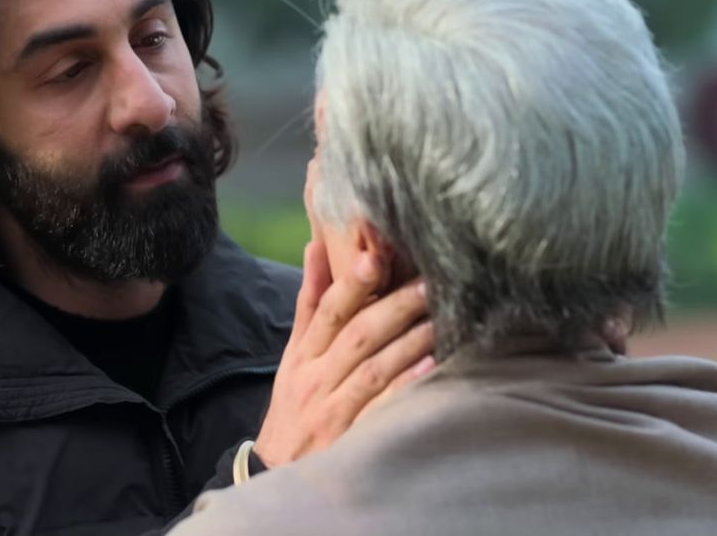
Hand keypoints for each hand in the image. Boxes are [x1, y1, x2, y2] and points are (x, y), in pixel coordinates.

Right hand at [254, 240, 434, 467]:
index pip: (328, 311)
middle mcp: (317, 379)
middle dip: (394, 306)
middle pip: (356, 336)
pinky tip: (429, 368)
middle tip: (429, 282)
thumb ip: (310, 303)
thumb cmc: (294, 406)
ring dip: (408, 342)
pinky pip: (380, 409)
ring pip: (373, 369)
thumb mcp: (294, 355)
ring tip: (439, 318)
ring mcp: (333, 411)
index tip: (376, 255)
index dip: (351, 282)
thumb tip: (317, 245)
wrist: (278, 471)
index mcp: (304, 355)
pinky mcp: (351, 439)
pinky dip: (404, 387)